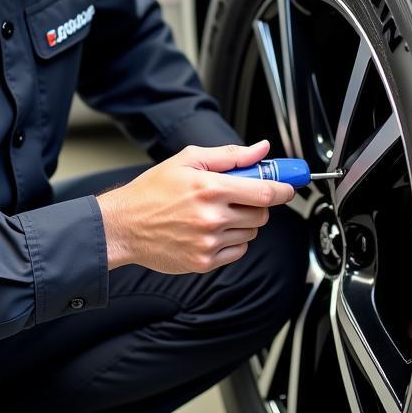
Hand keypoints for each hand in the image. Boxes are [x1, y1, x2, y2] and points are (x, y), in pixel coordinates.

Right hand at [96, 139, 293, 273]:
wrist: (123, 226)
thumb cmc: (151, 191)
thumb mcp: (187, 161)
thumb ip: (229, 155)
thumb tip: (260, 149)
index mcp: (209, 188)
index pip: (265, 192)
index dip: (283, 189)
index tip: (287, 187)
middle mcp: (211, 217)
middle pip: (261, 214)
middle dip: (257, 204)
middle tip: (238, 197)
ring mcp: (208, 242)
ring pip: (250, 233)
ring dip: (243, 223)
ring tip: (216, 213)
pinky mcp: (204, 262)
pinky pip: (237, 251)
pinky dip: (232, 241)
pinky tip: (211, 231)